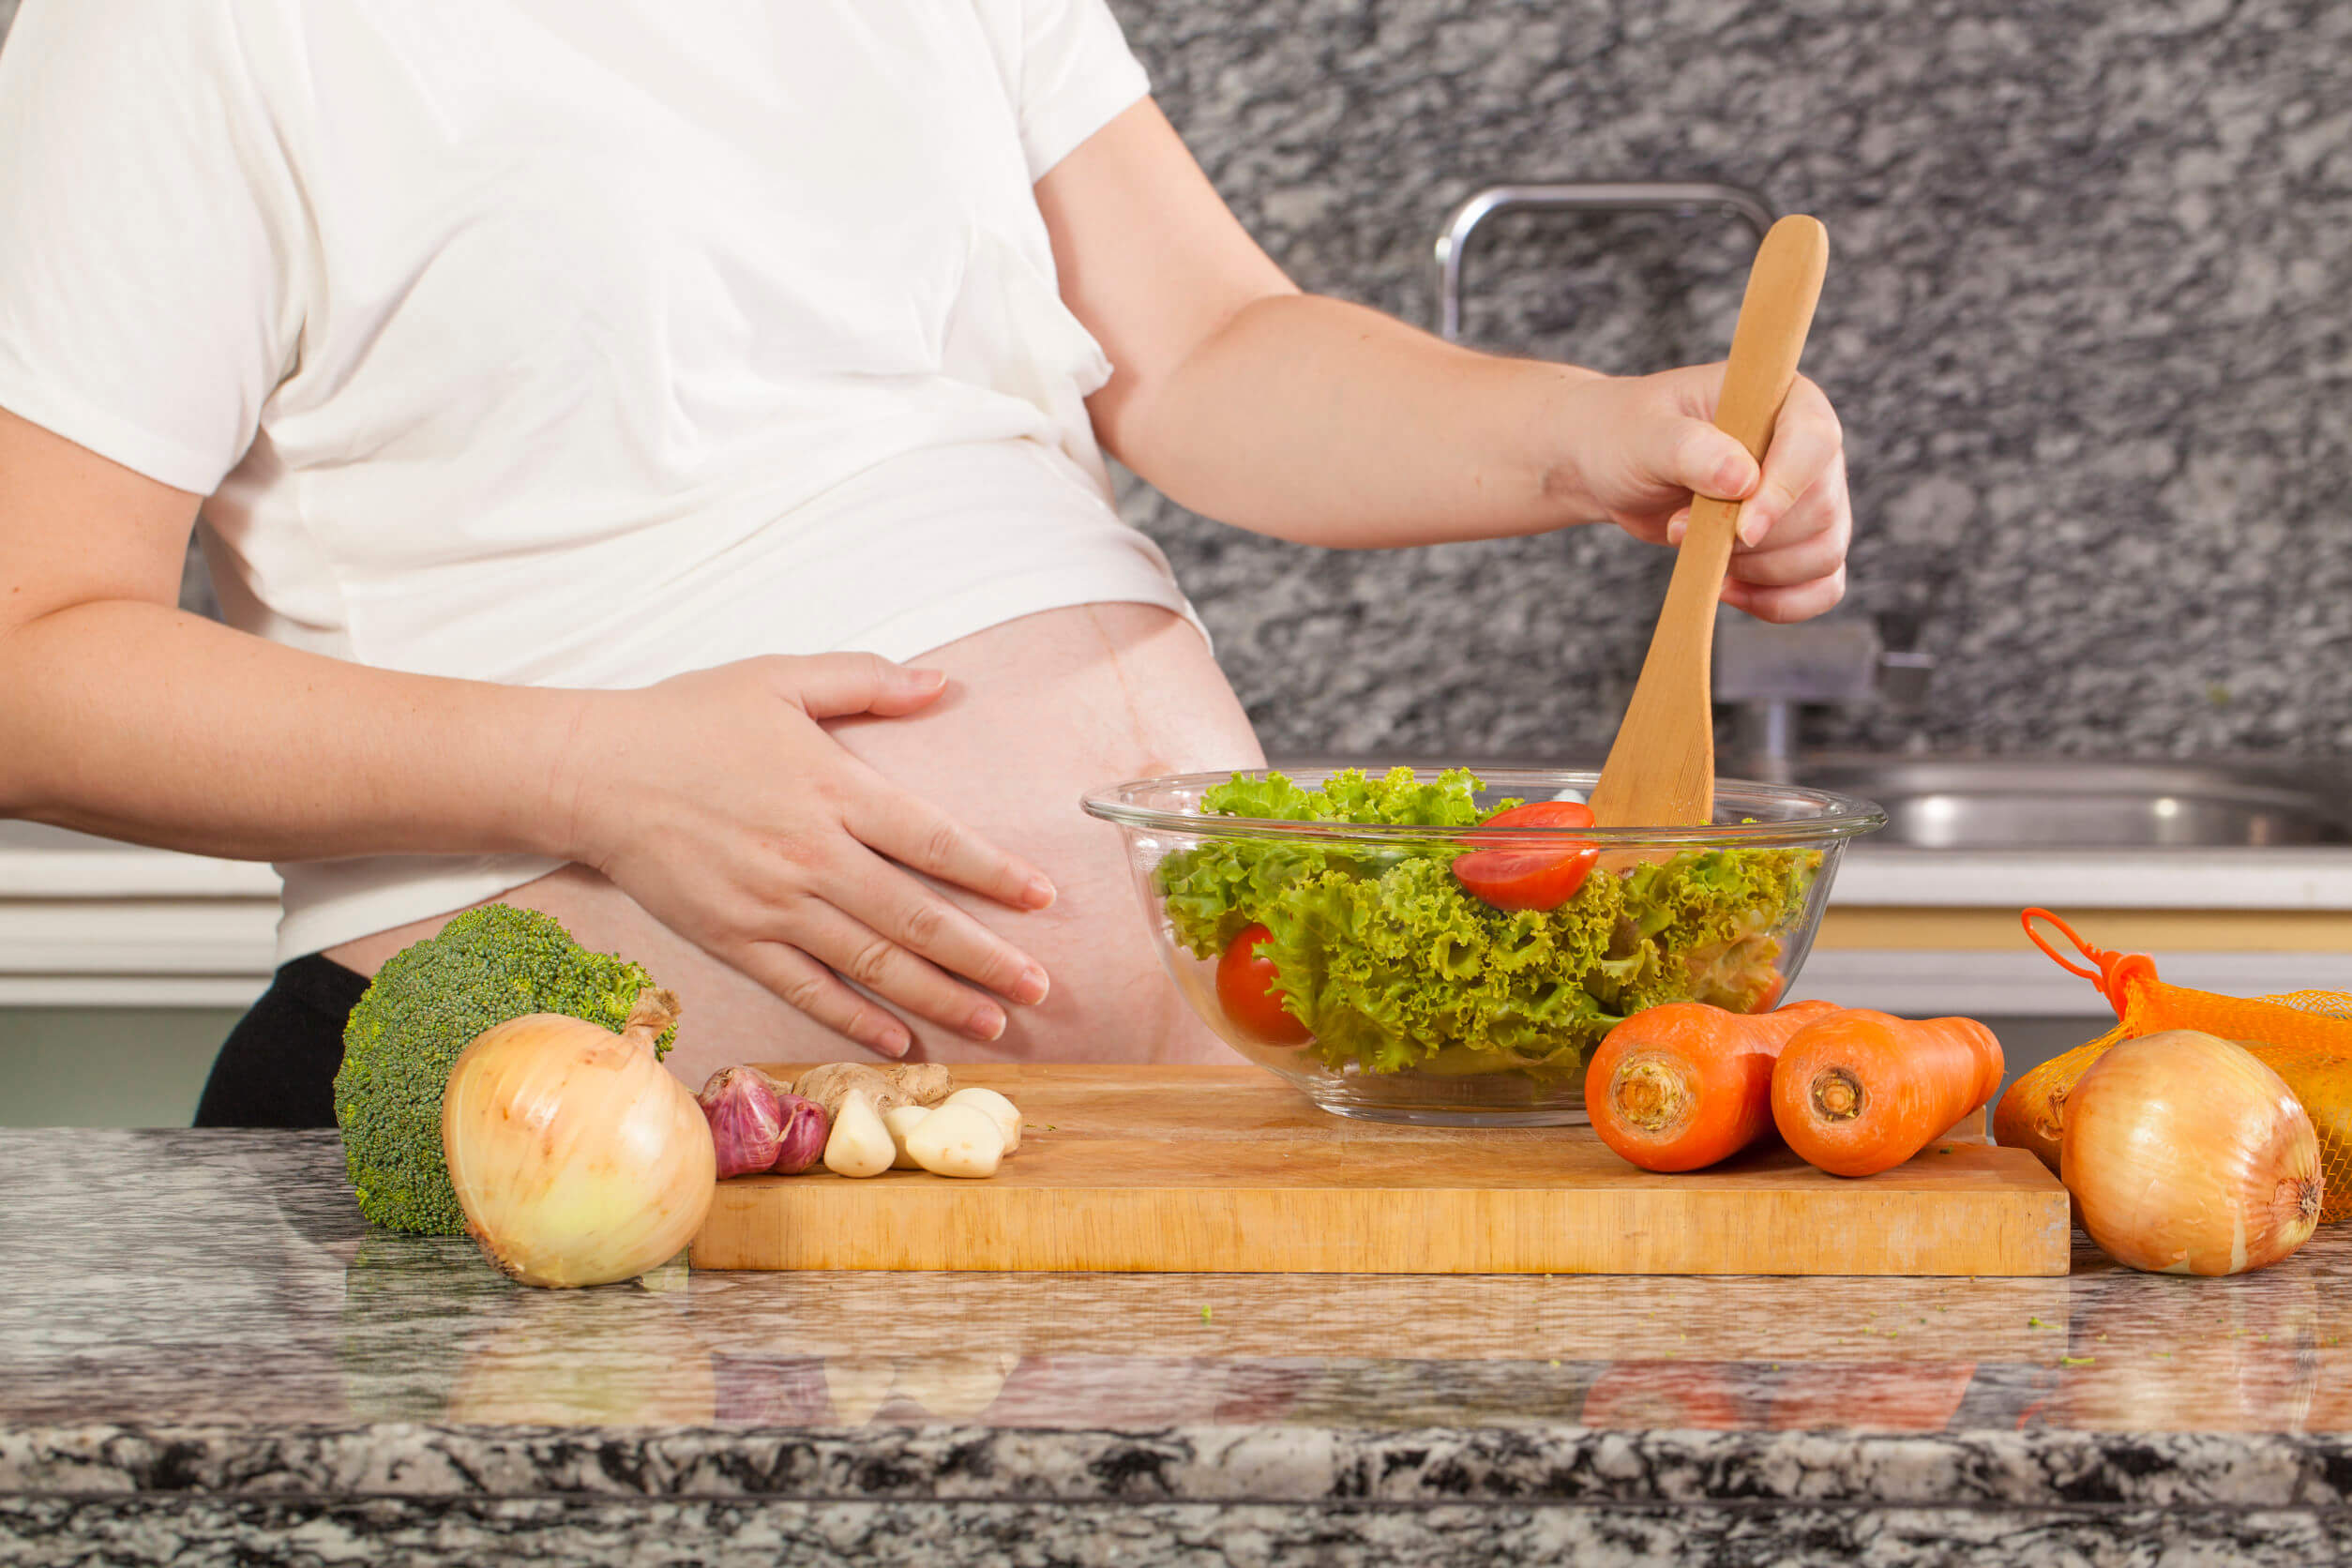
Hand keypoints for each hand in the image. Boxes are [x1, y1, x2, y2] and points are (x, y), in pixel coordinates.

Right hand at [552, 655, 1054, 1058]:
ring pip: (873, 964)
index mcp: (833, 790)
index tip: (1043, 899)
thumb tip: (943, 684)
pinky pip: (809, 990)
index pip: (933, 840)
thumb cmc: (689, 719)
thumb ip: (867, 681)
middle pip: (916, 919)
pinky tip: (903, 1040)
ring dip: (941, 997)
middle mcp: (812, 856)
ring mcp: (773, 906)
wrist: (591, 772)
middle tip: (1041, 988)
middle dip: (986, 958)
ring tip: (996, 1022)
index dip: (993, 874)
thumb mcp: (782, 678)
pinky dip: (858, 1019)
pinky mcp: (735, 941)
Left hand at [1560, 365, 1850, 622]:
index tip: (1741, 530)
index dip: (1784, 492)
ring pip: (1823, 553)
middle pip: (1820, 510)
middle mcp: (1810, 448)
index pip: (1814, 444)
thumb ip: (1690, 450)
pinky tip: (1727, 591)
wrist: (1616, 467)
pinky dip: (1781, 602)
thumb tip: (1743, 480)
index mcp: (1785, 399)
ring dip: (1760, 572)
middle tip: (1680, 528)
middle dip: (1750, 539)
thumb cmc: (1631, 436)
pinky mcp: (1798, 541)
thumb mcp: (1646, 436)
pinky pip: (1822, 585)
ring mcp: (1811, 497)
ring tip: (1697, 550)